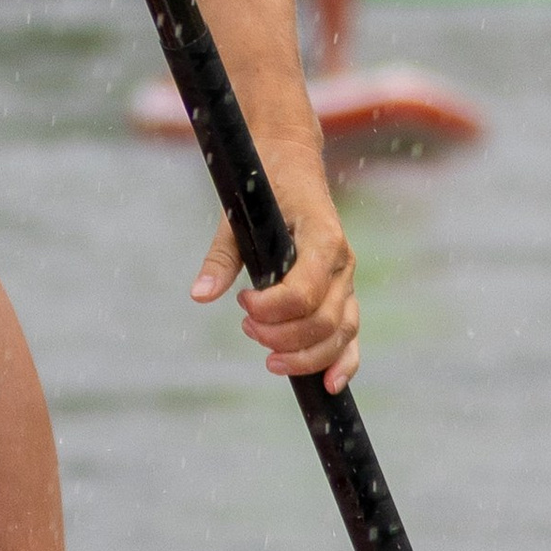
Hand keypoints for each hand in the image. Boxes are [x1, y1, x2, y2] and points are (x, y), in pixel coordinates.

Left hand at [189, 170, 358, 390]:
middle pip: (323, 321)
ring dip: (304, 354)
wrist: (291, 165)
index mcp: (322, 238)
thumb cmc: (262, 189)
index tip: (242, 303)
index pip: (304, 291)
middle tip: (246, 327)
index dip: (271, 309)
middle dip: (282, 336)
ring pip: (340, 332)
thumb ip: (221, 258)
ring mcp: (347, 280)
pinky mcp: (344, 293)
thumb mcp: (235, 217)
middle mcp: (342, 262)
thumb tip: (199, 296)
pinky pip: (351, 333)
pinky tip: (327, 385)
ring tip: (267, 358)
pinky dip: (342, 361)